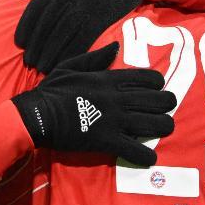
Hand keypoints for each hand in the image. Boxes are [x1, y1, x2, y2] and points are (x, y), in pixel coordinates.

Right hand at [11, 43, 174, 165]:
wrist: (37, 116)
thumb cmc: (52, 91)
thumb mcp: (71, 65)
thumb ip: (96, 57)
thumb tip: (115, 46)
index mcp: (110, 79)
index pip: (149, 79)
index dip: (159, 85)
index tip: (156, 90)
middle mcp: (118, 99)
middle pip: (159, 101)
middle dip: (167, 106)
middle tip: (164, 111)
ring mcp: (115, 120)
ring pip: (155, 124)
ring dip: (163, 128)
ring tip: (161, 130)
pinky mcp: (108, 141)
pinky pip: (137, 150)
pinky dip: (146, 156)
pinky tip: (148, 157)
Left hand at [14, 0, 156, 73]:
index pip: (37, 8)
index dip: (26, 27)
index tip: (20, 43)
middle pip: (48, 24)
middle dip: (37, 45)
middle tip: (30, 61)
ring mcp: (86, 5)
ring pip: (63, 33)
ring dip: (51, 53)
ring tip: (42, 67)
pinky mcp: (102, 17)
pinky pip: (83, 39)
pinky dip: (71, 53)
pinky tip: (63, 63)